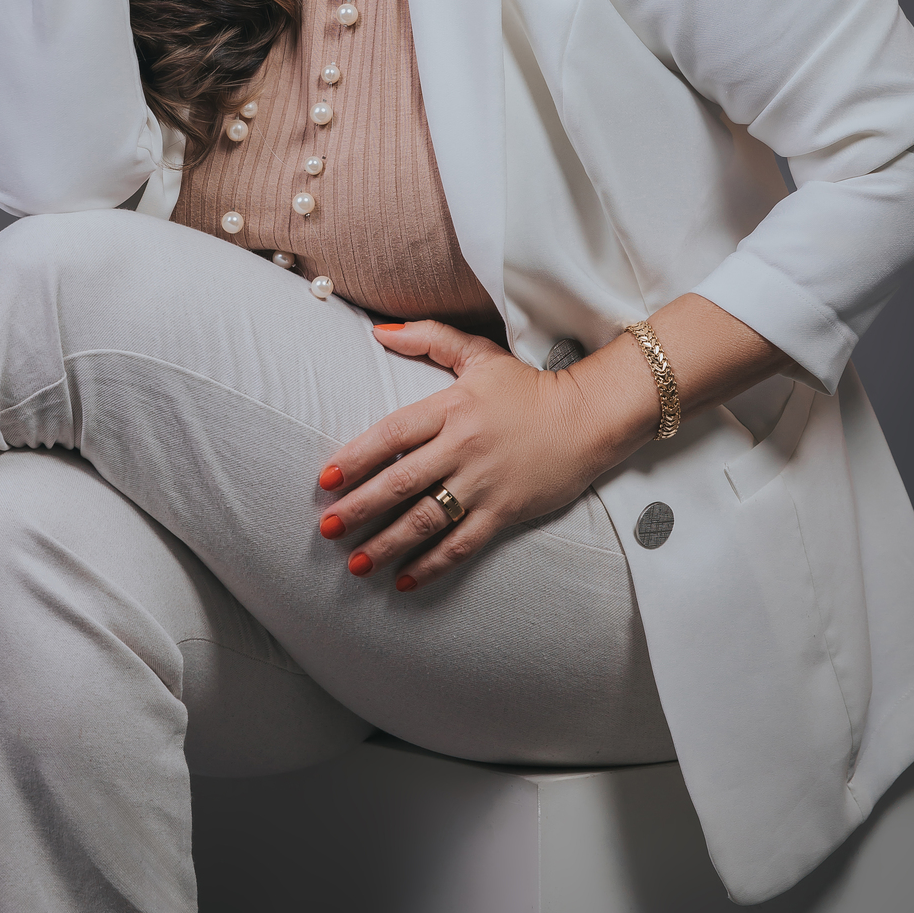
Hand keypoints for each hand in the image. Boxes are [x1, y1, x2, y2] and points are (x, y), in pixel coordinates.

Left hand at [315, 320, 656, 591]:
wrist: (587, 418)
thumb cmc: (528, 386)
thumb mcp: (480, 354)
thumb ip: (429, 338)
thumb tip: (380, 332)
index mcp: (452, 407)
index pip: (392, 434)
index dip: (356, 457)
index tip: (326, 479)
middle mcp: (463, 447)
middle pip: (401, 481)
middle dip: (360, 507)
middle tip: (327, 527)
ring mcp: (484, 483)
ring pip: (425, 519)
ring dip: (386, 543)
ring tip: (355, 561)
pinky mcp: (504, 512)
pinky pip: (461, 544)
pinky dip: (432, 565)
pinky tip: (404, 581)